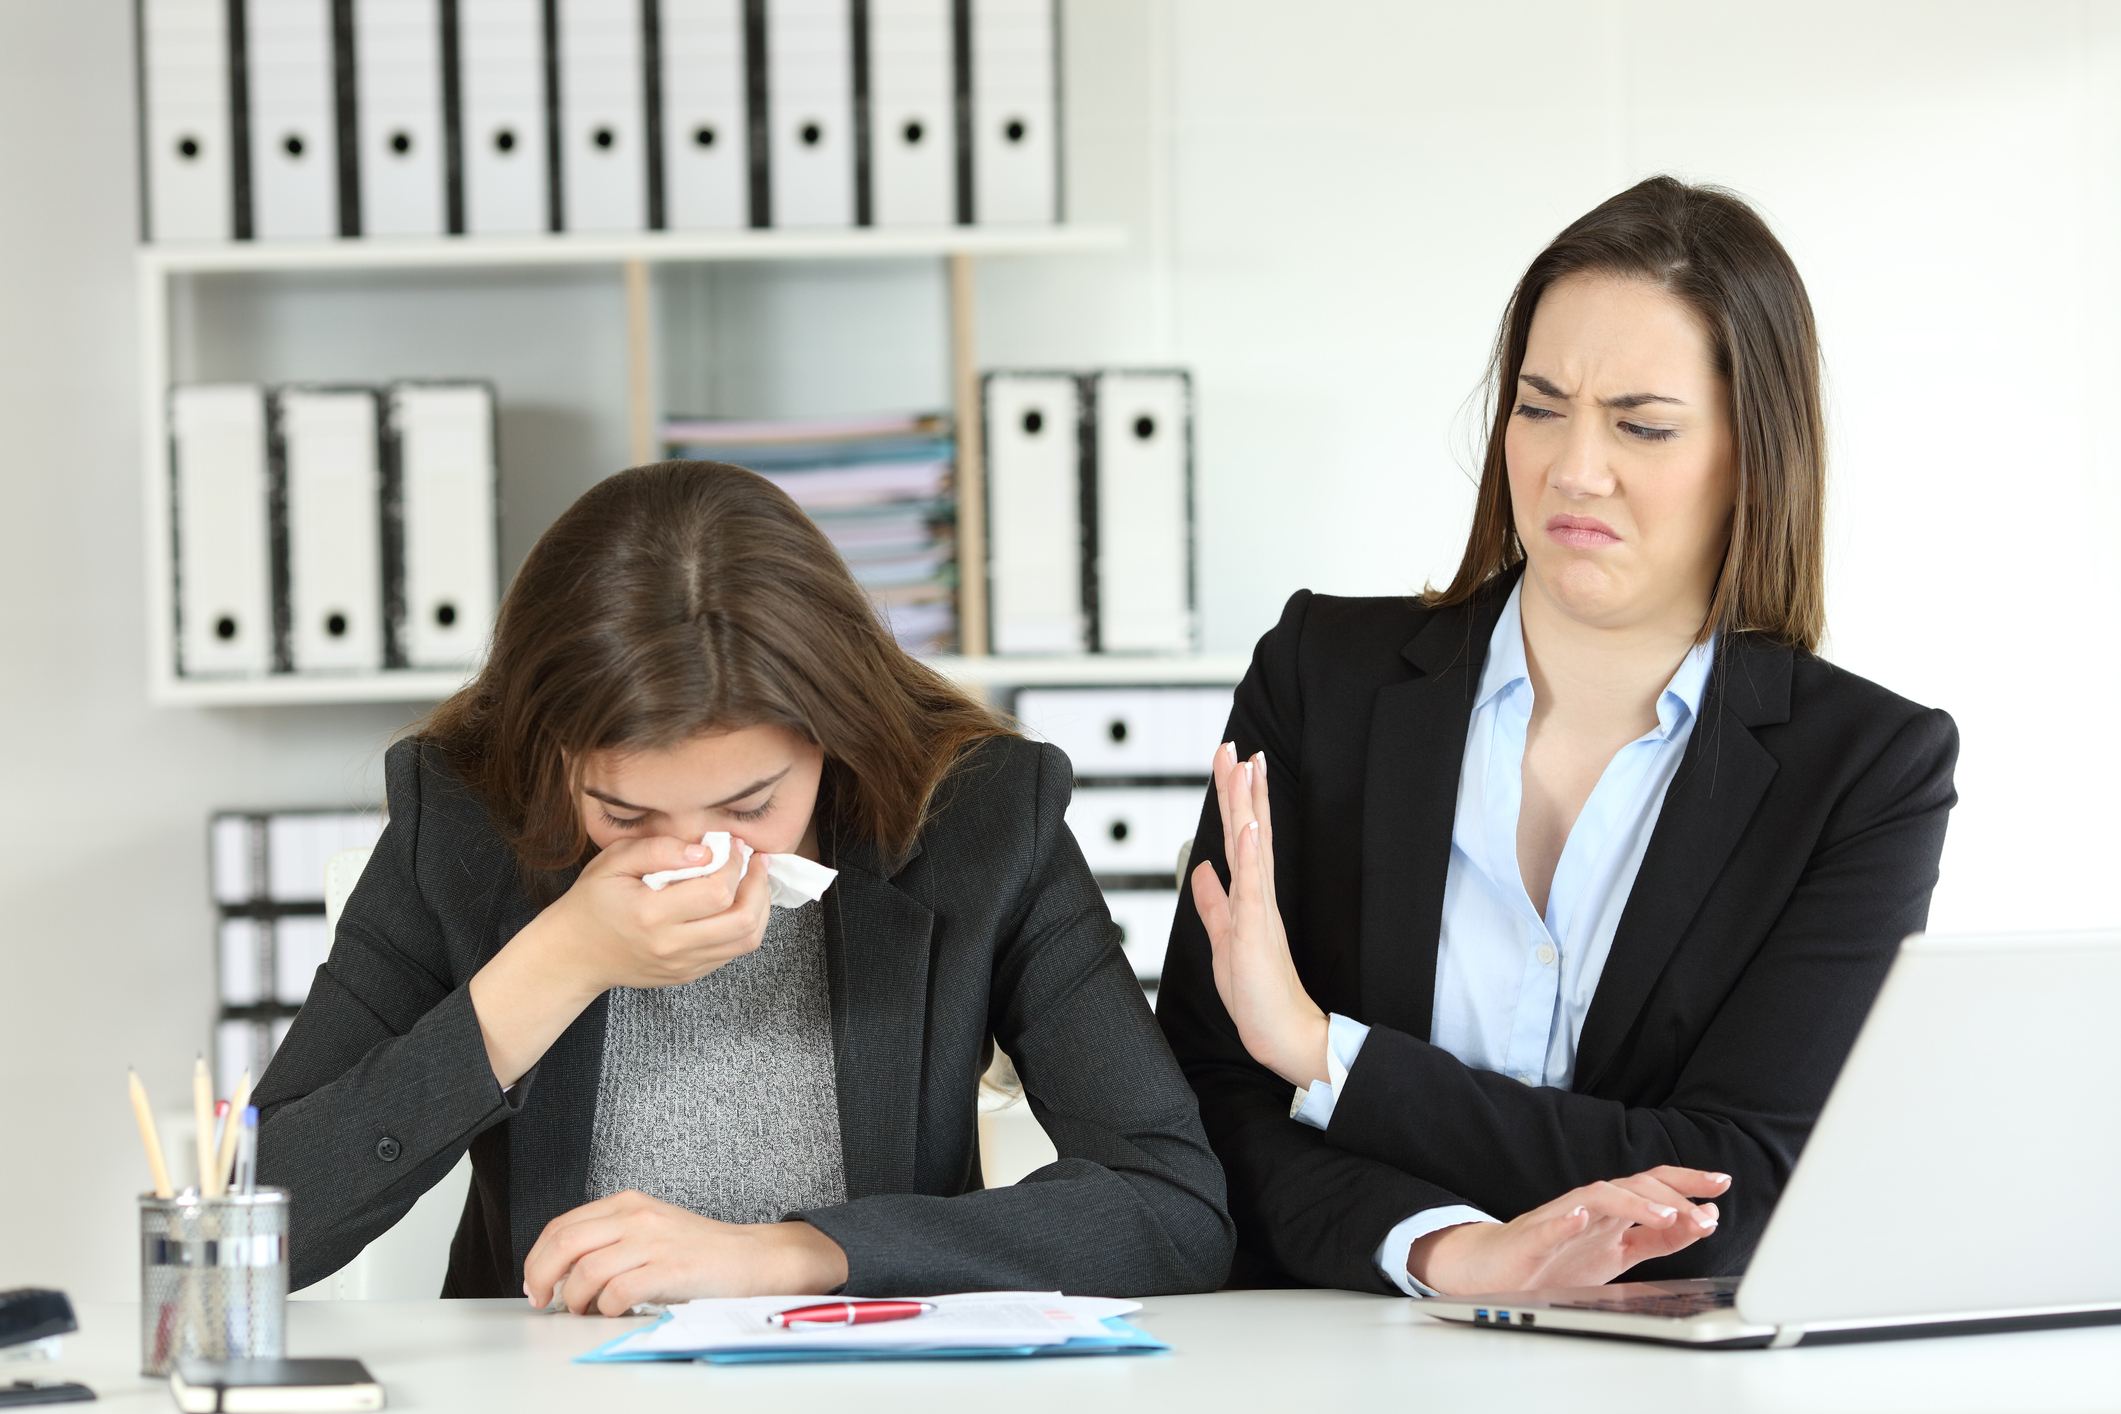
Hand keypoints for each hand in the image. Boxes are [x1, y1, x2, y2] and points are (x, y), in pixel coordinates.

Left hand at [524, 1191, 850, 1315]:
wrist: (752, 1256)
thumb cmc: (700, 1249)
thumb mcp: (649, 1228)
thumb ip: (609, 1239)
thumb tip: (562, 1271)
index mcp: (627, 1203)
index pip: (561, 1226)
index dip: (537, 1258)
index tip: (534, 1283)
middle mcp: (637, 1216)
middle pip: (564, 1244)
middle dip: (541, 1278)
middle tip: (543, 1301)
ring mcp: (653, 1242)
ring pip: (586, 1271)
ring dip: (574, 1299)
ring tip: (582, 1310)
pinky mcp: (670, 1270)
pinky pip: (617, 1292)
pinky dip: (605, 1309)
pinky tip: (612, 1311)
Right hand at [540, 833, 774, 993]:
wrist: (574, 954)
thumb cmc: (592, 902)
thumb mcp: (613, 862)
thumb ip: (659, 850)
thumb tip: (704, 851)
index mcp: (651, 914)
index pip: (716, 891)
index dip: (735, 864)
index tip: (734, 845)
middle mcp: (671, 945)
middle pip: (742, 919)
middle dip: (758, 884)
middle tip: (754, 861)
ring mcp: (683, 965)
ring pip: (746, 940)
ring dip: (760, 906)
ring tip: (754, 880)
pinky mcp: (688, 975)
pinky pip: (733, 952)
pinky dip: (746, 925)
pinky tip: (738, 903)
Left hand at [1188, 742, 1328, 1086]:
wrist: (1284, 1035)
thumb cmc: (1258, 995)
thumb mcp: (1224, 939)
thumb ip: (1213, 904)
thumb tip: (1201, 870)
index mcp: (1250, 896)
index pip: (1243, 837)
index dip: (1238, 800)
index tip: (1233, 763)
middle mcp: (1258, 895)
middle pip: (1249, 830)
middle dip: (1241, 787)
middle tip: (1236, 747)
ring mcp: (1260, 909)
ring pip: (1252, 846)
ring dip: (1248, 805)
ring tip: (1245, 766)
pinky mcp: (1259, 928)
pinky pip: (1255, 884)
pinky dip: (1252, 852)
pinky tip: (1252, 824)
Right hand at [1410, 1167, 1730, 1294]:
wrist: (1495, 1270)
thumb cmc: (1555, 1261)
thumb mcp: (1620, 1254)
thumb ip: (1658, 1240)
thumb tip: (1703, 1221)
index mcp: (1613, 1213)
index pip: (1655, 1186)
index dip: (1688, 1182)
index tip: (1721, 1182)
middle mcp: (1591, 1208)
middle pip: (1634, 1185)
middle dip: (1672, 1193)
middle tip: (1702, 1210)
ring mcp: (1562, 1219)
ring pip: (1599, 1198)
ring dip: (1633, 1203)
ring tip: (1662, 1215)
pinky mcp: (1532, 1238)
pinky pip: (1549, 1226)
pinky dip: (1565, 1221)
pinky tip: (1580, 1218)